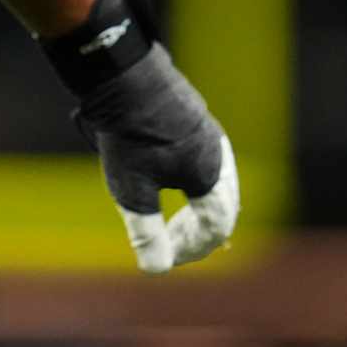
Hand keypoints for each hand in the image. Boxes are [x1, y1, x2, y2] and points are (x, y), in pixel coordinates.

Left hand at [80, 44, 239, 273]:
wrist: (122, 76)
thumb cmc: (127, 135)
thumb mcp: (131, 190)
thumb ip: (146, 232)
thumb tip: (155, 270)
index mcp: (211, 176)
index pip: (216, 228)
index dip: (192, 249)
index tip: (165, 256)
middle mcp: (218, 155)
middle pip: (223, 207)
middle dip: (199, 233)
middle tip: (173, 246)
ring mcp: (210, 134)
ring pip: (217, 184)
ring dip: (199, 209)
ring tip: (178, 223)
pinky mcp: (196, 120)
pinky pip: (207, 162)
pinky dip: (195, 184)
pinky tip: (172, 183)